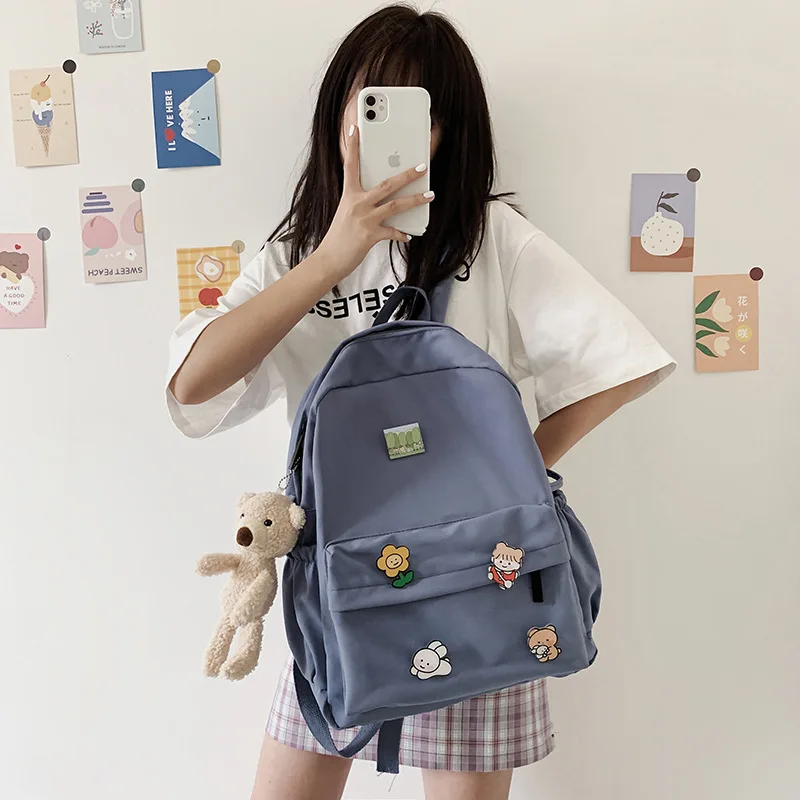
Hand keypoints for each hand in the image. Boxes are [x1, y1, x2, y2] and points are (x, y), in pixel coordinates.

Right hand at [317, 125, 433, 281]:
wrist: (329, 259)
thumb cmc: (338, 237)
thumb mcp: (346, 213)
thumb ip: (361, 202)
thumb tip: (380, 197)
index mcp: (349, 195)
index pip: (350, 166)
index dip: (353, 146)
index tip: (355, 129)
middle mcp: (357, 204)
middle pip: (386, 184)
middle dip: (407, 174)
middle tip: (422, 166)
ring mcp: (364, 219)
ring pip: (395, 205)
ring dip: (415, 199)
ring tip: (430, 195)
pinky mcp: (370, 235)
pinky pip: (393, 232)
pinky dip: (402, 233)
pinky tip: (408, 235)